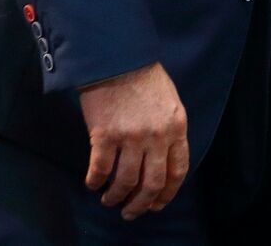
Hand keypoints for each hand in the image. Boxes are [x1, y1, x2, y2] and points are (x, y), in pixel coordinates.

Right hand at [78, 62, 188, 218]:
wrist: (116, 57)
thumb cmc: (143, 76)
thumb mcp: (169, 101)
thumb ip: (169, 129)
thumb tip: (162, 158)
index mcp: (176, 127)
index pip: (178, 171)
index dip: (167, 193)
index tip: (156, 204)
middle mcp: (156, 136)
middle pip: (152, 184)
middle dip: (141, 204)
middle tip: (131, 212)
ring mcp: (131, 137)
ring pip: (125, 182)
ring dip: (116, 197)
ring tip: (109, 200)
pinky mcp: (104, 135)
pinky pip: (100, 169)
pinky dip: (95, 181)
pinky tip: (92, 183)